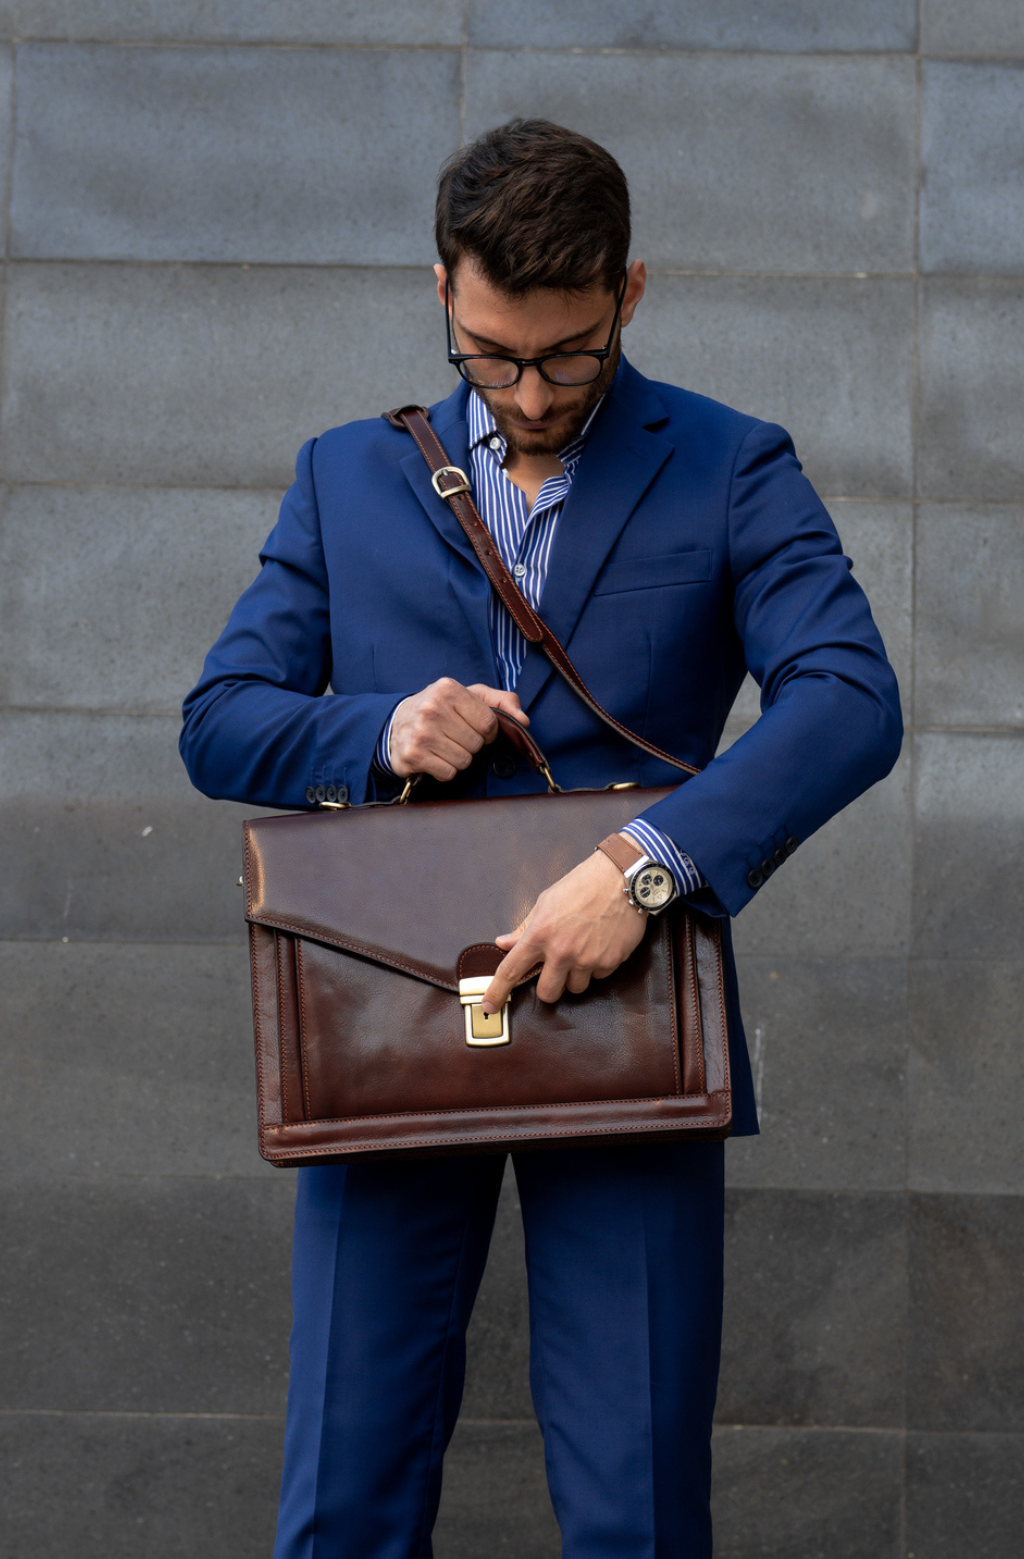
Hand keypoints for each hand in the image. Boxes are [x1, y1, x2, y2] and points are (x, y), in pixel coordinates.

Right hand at [388, 678, 527, 780]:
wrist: (394, 723)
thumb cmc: (438, 709)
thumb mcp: (469, 695)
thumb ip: (501, 701)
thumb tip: (523, 720)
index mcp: (448, 689)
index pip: (489, 722)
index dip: (488, 731)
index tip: (474, 729)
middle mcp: (433, 708)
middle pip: (477, 744)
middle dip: (471, 744)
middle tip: (454, 736)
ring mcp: (421, 733)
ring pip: (465, 761)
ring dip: (458, 758)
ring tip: (443, 746)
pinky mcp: (413, 755)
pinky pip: (448, 773)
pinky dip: (445, 770)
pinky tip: (433, 757)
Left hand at [482, 845, 646, 1012]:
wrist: (622, 878)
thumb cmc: (582, 885)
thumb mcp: (546, 901)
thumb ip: (525, 927)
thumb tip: (503, 943)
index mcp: (540, 934)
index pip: (511, 970)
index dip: (497, 992)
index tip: (489, 1006)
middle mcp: (561, 951)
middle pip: (547, 993)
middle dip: (550, 986)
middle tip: (556, 970)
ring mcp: (586, 959)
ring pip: (575, 988)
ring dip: (576, 976)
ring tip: (583, 949)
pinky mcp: (609, 962)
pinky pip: (598, 977)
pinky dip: (597, 966)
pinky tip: (601, 943)